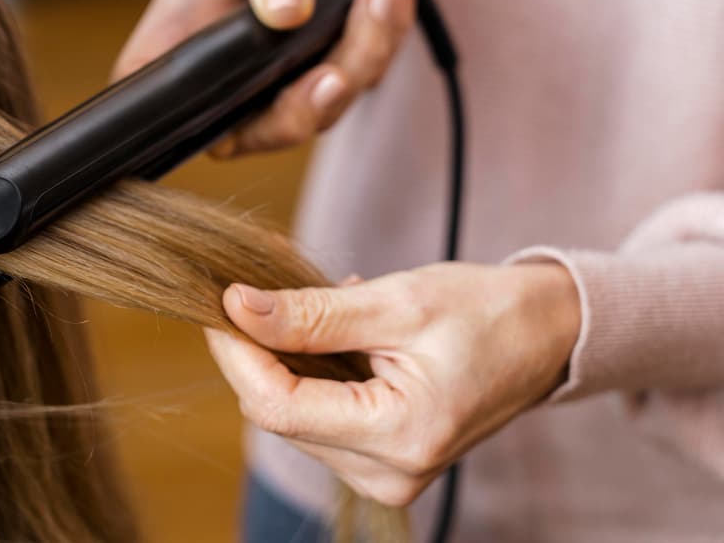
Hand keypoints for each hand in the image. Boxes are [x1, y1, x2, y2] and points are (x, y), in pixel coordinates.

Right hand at [114, 0, 416, 157]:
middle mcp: (229, 67)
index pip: (159, 98)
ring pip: (322, 110)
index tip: (236, 103)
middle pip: (256, 131)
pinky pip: (366, 76)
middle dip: (305, 107)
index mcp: (186, 29)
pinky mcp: (328, 69)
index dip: (180, 122)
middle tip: (337, 72)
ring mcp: (281, 77)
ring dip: (362, 54)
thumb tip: (283, 13)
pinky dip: (387, 34)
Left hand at [205, 262, 581, 505]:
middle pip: (280, 414)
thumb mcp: (396, 301)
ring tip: (331, 309)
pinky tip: (344, 336)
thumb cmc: (486, 312)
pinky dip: (315, 372)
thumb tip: (237, 308)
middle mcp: (389, 473)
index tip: (217, 303)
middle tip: (265, 290)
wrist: (545, 335)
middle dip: (261, 351)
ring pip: (293, 415)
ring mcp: (386, 474)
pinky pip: (320, 416)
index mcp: (401, 435)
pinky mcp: (382, 460)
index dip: (236, 353)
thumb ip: (312, 313)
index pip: (278, 406)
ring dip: (290, 358)